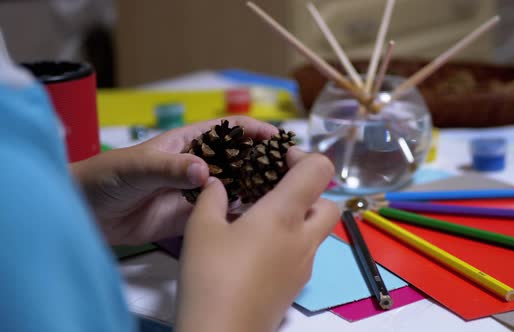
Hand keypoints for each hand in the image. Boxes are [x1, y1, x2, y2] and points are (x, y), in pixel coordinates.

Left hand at [71, 116, 277, 244]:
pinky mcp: (191, 217)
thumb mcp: (137, 167)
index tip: (279, 139)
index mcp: (188, 143)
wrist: (85, 213)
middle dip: (264, 162)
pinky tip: (258, 221)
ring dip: (257, 190)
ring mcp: (196, 192)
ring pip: (234, 188)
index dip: (254, 131)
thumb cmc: (107, 177)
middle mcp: (198, 165)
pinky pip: (221, 214)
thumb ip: (170, 168)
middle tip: (291, 174)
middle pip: (239, 160)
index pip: (228, 131)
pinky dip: (239, 216)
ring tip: (284, 198)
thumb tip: (204, 172)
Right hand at [176, 147, 339, 331]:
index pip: (320, 170)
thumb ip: (211, 198)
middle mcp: (304, 239)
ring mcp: (305, 266)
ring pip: (319, 232)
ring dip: (301, 219)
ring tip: (262, 221)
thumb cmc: (210, 275)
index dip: (304, 156)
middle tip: (275, 192)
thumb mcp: (200, 229)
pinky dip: (293, 243)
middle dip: (310, 192)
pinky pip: (305, 254)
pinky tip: (258, 251)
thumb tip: (216, 184)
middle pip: (329, 203)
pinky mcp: (297, 287)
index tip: (279, 160)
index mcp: (285, 215)